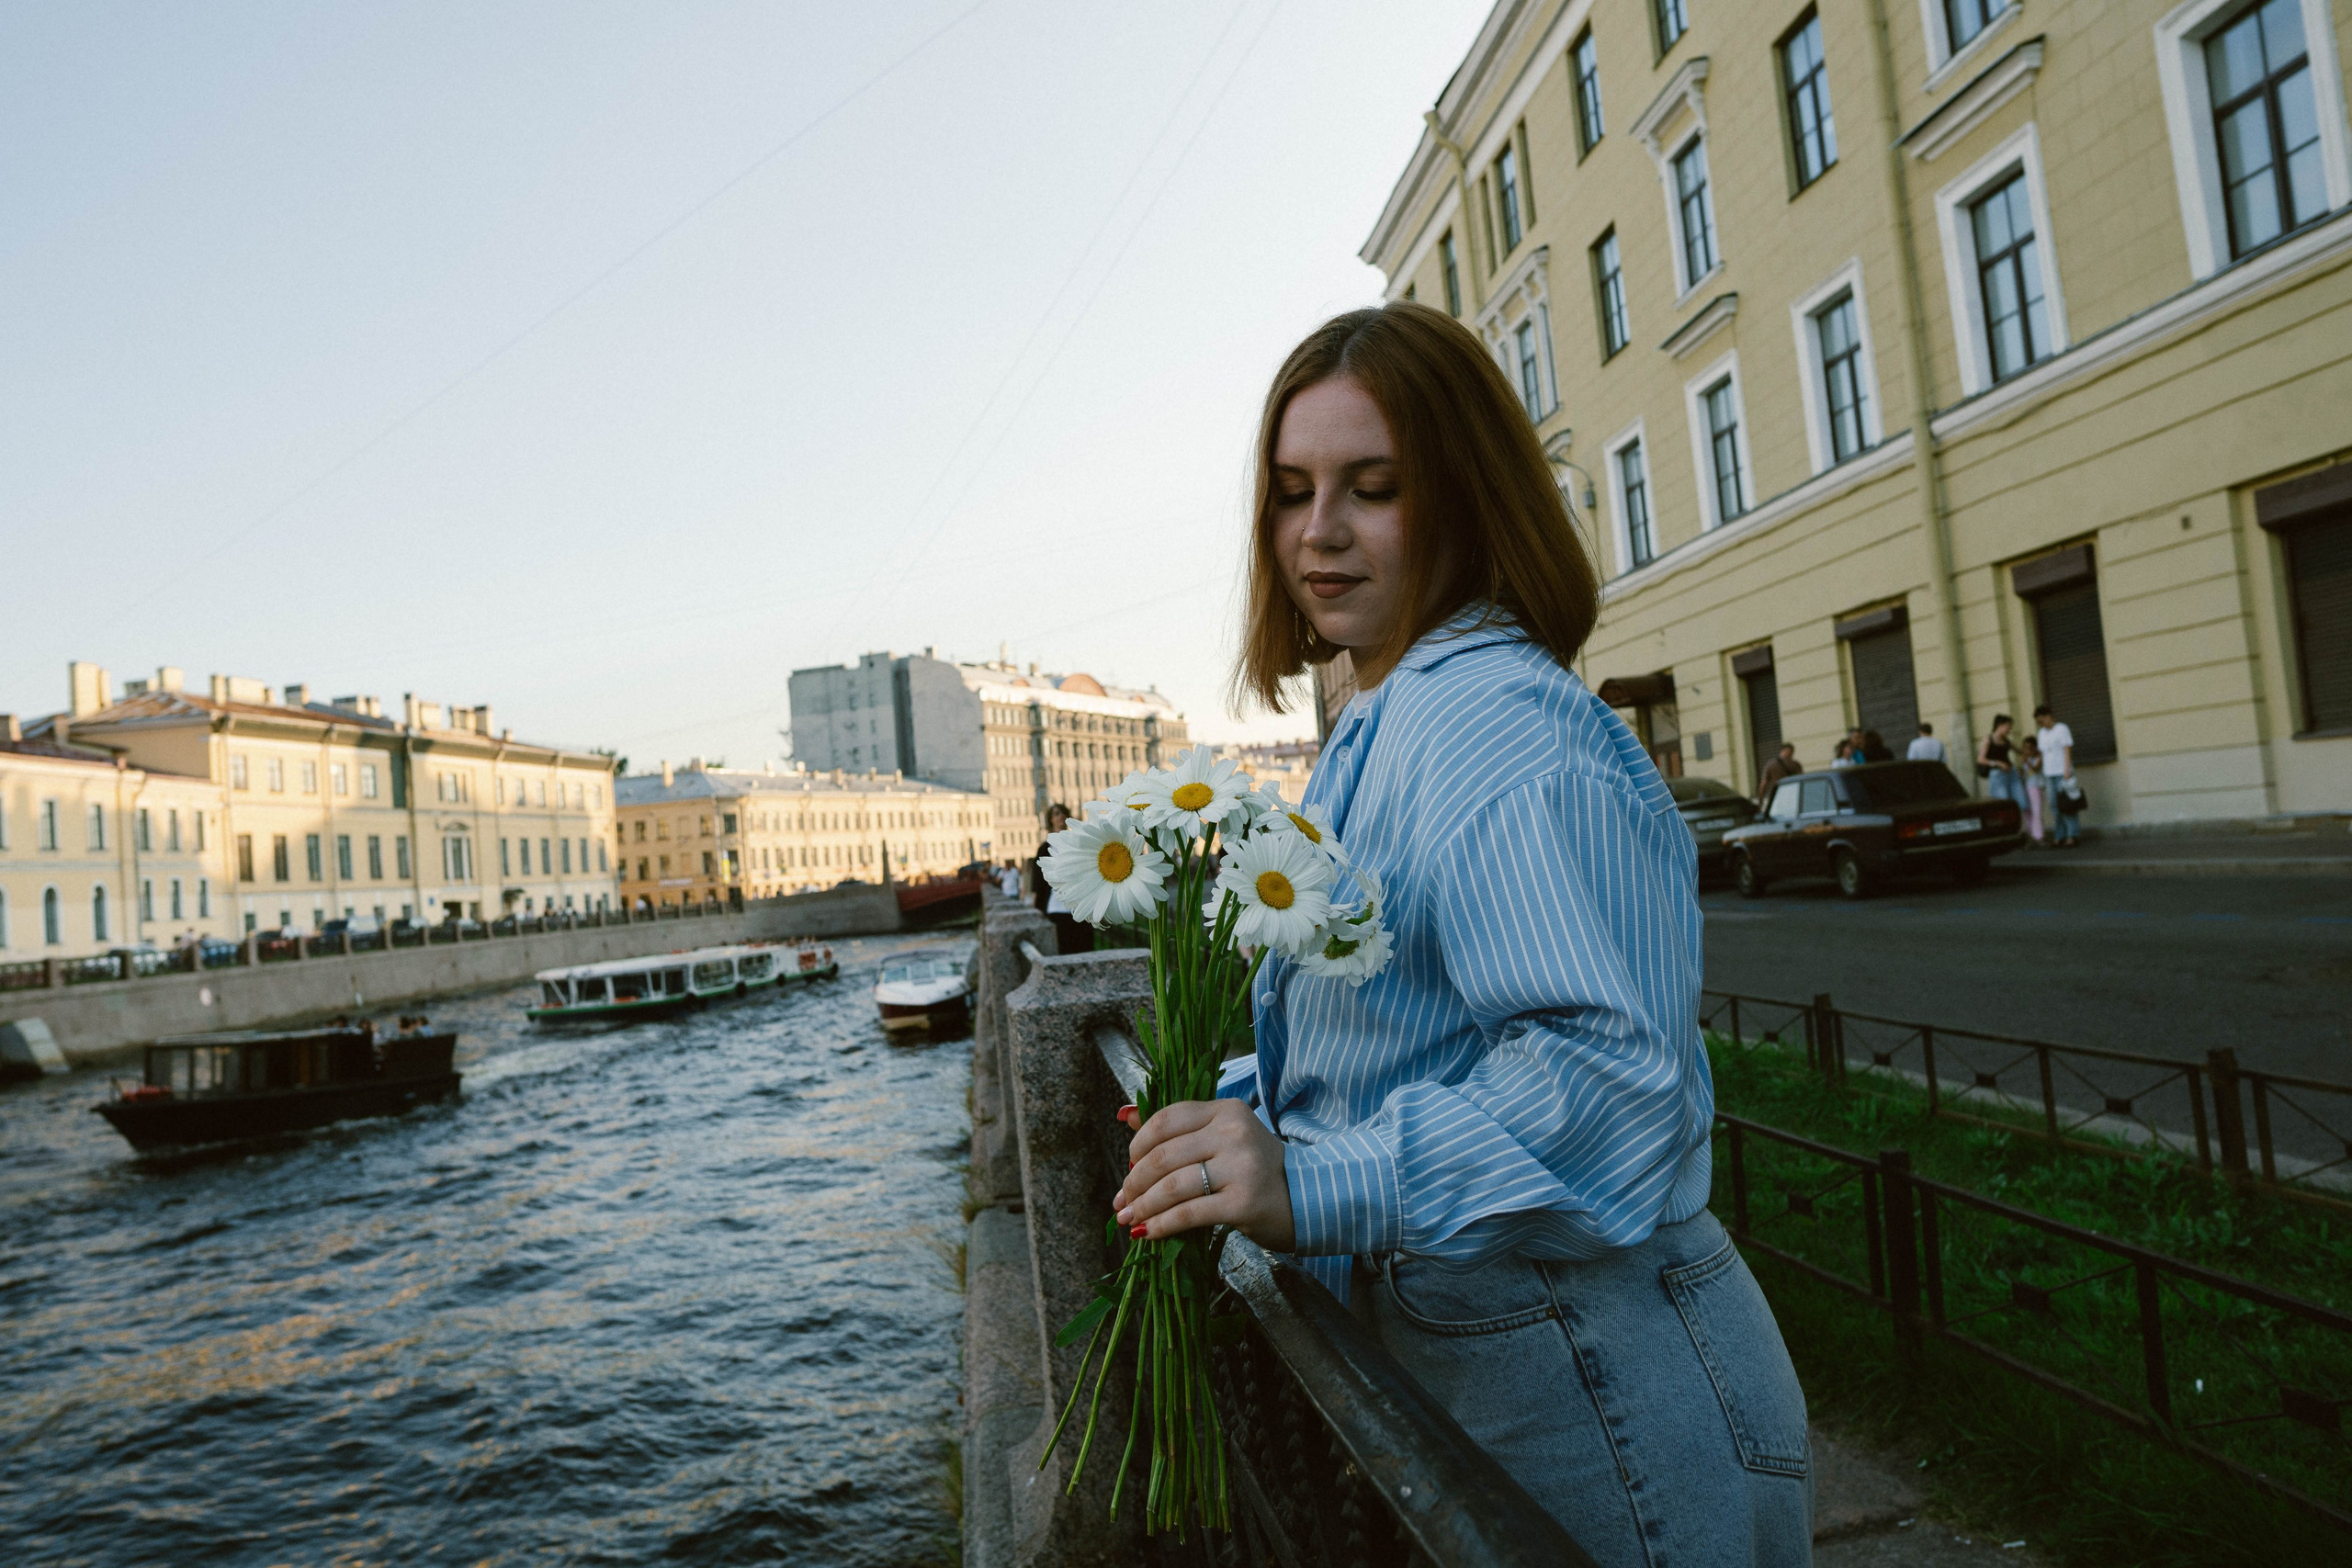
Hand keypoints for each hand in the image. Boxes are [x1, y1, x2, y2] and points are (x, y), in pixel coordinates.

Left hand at [1112, 1098, 1294, 1251]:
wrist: (1307, 1199)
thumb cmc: (1256, 1169)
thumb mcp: (1221, 1137)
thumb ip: (1176, 1127)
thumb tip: (1124, 1115)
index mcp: (1226, 1110)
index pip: (1167, 1119)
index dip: (1139, 1144)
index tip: (1129, 1165)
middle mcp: (1234, 1133)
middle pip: (1164, 1155)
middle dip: (1135, 1182)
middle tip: (1122, 1200)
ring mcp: (1241, 1167)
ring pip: (1172, 1186)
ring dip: (1143, 1206)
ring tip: (1129, 1219)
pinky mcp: (1243, 1203)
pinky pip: (1189, 1213)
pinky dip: (1162, 1225)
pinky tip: (1149, 1233)